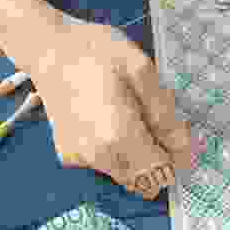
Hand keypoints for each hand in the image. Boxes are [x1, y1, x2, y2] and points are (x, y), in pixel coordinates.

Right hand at [30, 15, 192, 198]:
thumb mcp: (140, 69)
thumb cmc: (95, 51)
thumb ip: (164, 112)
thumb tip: (182, 145)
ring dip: (139, 153)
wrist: (47, 49)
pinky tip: (113, 116)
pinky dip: (118, 149)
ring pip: (127, 174)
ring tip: (133, 112)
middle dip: (160, 156)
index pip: (163, 171)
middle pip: (145, 180)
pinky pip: (107, 164)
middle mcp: (98, 157)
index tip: (180, 131)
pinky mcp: (70, 154)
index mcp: (118, 136)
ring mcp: (80, 158)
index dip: (178, 154)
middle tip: (158, 119)